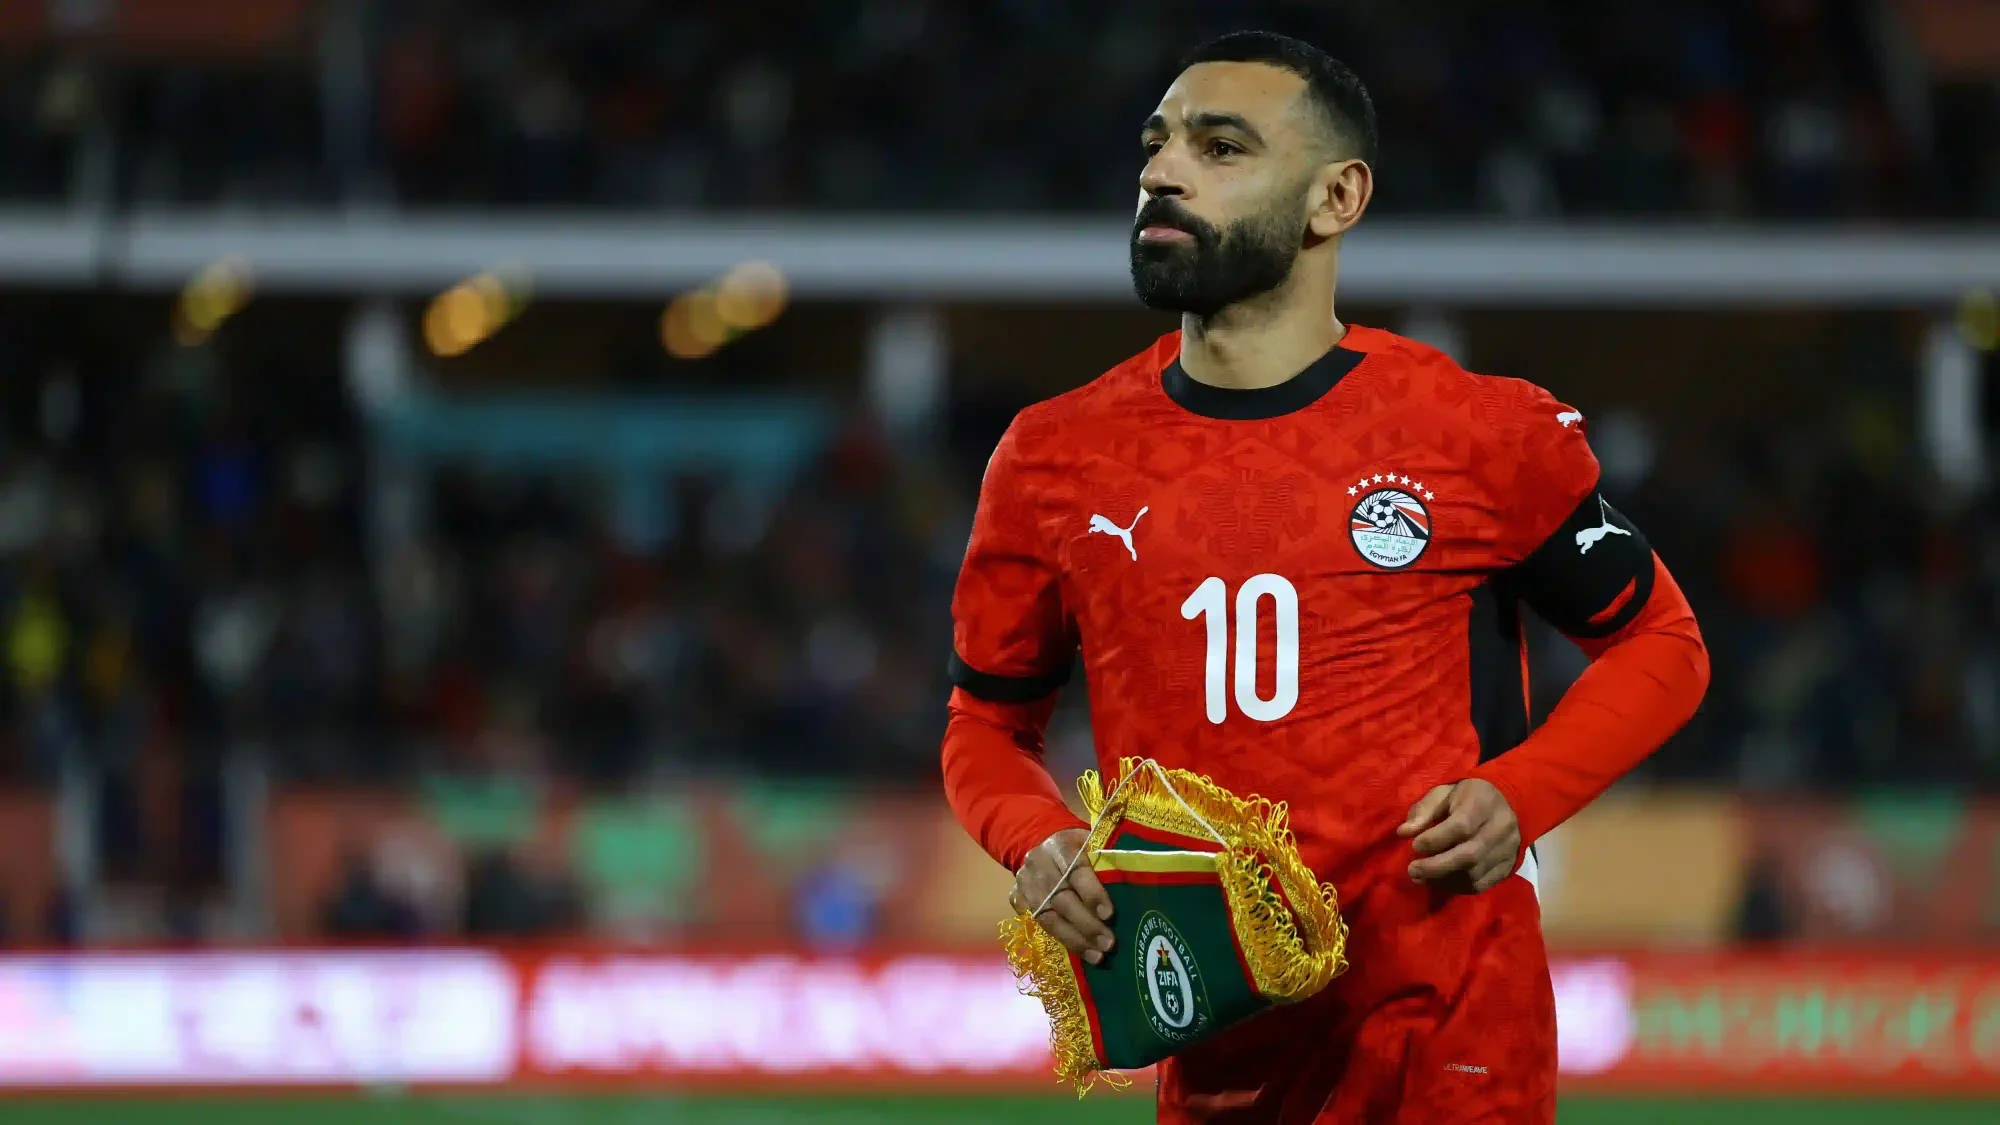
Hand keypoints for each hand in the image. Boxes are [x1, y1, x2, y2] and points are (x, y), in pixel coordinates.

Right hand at [1010, 828, 1115, 964]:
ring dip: (1074, 940)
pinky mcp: (1017, 898)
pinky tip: (1080, 954)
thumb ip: (1107, 857)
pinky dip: (1060, 940)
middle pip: (1061, 899)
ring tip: (1097, 956)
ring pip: (1047, 916)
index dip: (1092, 893)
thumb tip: (1137, 879)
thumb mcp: (1091, 841)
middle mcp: (1038, 863)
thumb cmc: (1077, 846)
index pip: (1075, 870)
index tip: (1109, 914)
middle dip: (1086, 924)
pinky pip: (1037, 924)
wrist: (1039, 841)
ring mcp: (1024, 883)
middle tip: (1108, 943)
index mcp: (1060, 845)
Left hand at [1397, 779, 1521, 893]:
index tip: (1415, 846)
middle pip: (1469, 855)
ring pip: (1475, 874)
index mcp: (1483, 802)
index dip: (1435, 840)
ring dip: (1444, 879)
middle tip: (1412, 871)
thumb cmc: (1467, 797)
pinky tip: (1441, 881)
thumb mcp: (1443, 793)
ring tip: (1422, 877)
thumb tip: (1404, 832)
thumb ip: (1424, 811)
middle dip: (1436, 866)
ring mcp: (1508, 849)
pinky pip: (1482, 885)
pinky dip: (1458, 887)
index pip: (1461, 826)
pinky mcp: (1509, 866)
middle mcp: (1501, 827)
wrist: (1506, 803)